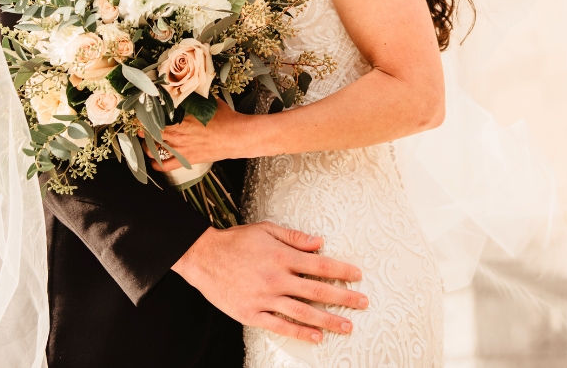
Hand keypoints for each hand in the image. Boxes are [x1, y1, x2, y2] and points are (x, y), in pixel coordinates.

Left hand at [148, 100, 244, 171]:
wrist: (236, 137)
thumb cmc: (225, 118)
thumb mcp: (209, 101)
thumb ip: (196, 97)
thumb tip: (190, 88)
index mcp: (180, 118)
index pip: (155, 116)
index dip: (144, 115)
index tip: (142, 112)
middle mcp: (177, 134)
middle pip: (150, 132)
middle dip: (142, 129)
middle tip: (140, 126)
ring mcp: (180, 148)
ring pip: (154, 149)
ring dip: (146, 145)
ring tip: (144, 141)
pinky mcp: (186, 159)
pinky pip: (165, 165)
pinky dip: (156, 164)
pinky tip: (153, 160)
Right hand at [171, 220, 367, 342]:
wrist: (203, 257)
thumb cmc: (236, 240)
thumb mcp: (265, 230)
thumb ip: (294, 238)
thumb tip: (320, 243)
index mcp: (281, 256)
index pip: (319, 264)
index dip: (341, 270)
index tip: (358, 275)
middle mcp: (276, 279)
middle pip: (317, 291)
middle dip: (343, 297)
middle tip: (363, 303)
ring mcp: (264, 298)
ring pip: (303, 312)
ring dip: (328, 320)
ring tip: (347, 326)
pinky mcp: (252, 314)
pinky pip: (280, 326)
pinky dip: (300, 332)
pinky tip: (316, 337)